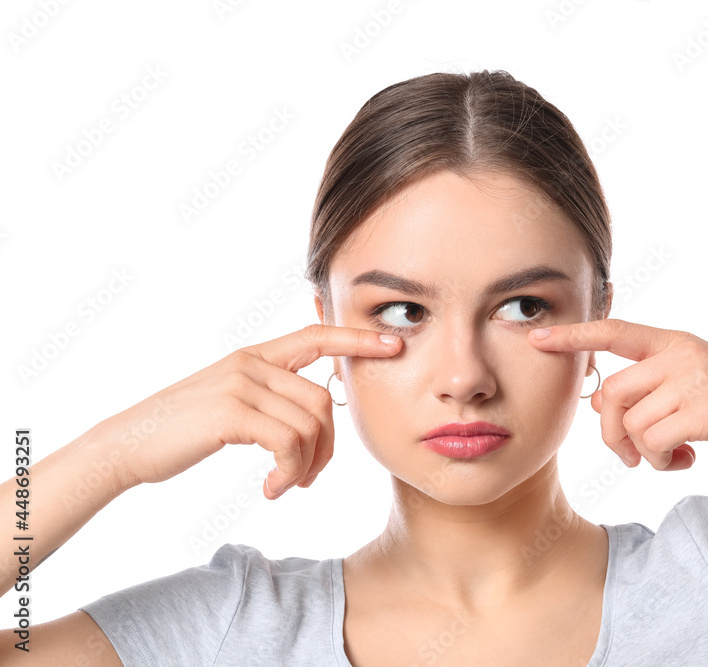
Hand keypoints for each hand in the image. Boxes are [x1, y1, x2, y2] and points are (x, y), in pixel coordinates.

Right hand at [98, 324, 400, 498]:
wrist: (126, 447)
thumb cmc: (181, 433)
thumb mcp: (230, 404)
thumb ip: (269, 398)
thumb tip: (316, 419)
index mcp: (254, 357)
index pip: (316, 337)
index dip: (357, 340)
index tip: (393, 344)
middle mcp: (251, 363)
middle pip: (324, 400)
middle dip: (328, 447)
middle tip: (308, 478)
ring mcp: (241, 384)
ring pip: (311, 424)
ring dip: (306, 467)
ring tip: (286, 486)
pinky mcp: (232, 412)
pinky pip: (289, 442)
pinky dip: (288, 472)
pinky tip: (270, 489)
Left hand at [529, 319, 707, 470]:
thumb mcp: (696, 378)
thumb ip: (652, 383)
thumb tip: (601, 402)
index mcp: (674, 342)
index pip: (614, 330)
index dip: (573, 335)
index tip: (537, 337)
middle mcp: (679, 354)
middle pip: (610, 393)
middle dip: (609, 433)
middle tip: (631, 456)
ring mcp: (692, 380)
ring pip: (630, 422)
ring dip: (641, 452)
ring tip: (668, 457)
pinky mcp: (705, 411)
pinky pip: (653, 442)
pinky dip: (659, 461)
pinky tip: (684, 461)